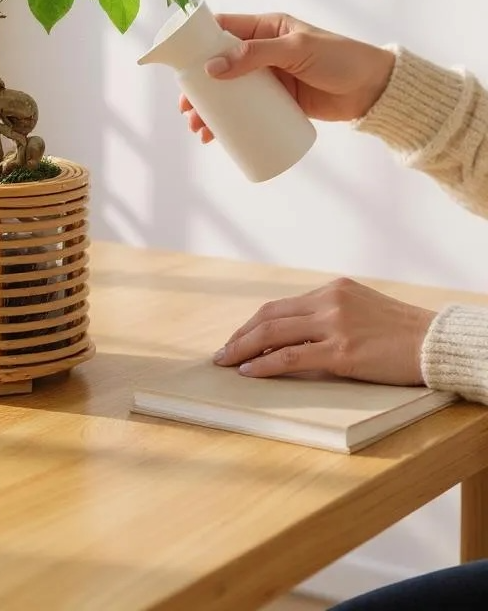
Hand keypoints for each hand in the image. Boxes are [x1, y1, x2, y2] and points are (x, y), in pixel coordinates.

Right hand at [180, 13, 395, 142]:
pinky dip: (229, 123)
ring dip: (209, 110)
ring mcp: (268, 78)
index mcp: (265, 28)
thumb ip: (257, 55)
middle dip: (198, 88)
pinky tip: (216, 136)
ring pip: (228, 92)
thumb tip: (212, 68)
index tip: (178, 63)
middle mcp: (262, 51)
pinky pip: (245, 111)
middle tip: (187, 109)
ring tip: (199, 129)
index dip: (197, 43)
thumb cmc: (341, 60)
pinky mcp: (277, 101)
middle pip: (217, 66)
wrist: (375, 90)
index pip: (222, 29)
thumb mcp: (297, 50)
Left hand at [213, 277, 435, 385]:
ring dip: (244, 348)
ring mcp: (334, 325)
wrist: (438, 343)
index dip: (254, 323)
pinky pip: (291, 357)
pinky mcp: (342, 352)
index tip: (238, 338)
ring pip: (274, 333)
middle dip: (241, 335)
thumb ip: (331, 315)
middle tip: (223, 352)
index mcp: (333, 289)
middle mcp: (329, 301)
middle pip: (269, 316)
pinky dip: (264, 364)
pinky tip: (249, 371)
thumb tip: (298, 336)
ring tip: (226, 362)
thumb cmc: (403, 334)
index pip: (280, 306)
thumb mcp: (362, 310)